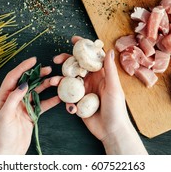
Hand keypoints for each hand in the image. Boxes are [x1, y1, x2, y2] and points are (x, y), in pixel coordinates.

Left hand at [0, 57, 60, 154]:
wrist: (7, 154)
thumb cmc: (0, 136)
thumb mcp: (4, 115)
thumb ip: (13, 98)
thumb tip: (24, 84)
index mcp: (3, 97)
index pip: (13, 78)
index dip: (23, 68)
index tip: (33, 60)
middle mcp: (13, 99)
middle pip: (27, 82)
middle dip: (37, 75)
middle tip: (49, 69)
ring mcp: (23, 107)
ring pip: (36, 92)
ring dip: (46, 86)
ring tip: (56, 81)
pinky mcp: (31, 115)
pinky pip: (43, 105)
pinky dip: (51, 100)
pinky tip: (59, 97)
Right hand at [54, 36, 147, 154]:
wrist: (111, 132)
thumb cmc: (117, 109)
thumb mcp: (114, 88)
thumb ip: (110, 70)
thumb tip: (109, 50)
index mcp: (101, 74)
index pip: (91, 57)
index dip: (83, 47)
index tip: (73, 40)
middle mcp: (91, 81)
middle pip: (76, 67)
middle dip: (65, 62)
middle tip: (55, 60)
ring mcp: (83, 92)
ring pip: (68, 82)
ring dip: (60, 80)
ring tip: (54, 82)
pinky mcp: (77, 104)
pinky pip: (68, 98)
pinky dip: (66, 100)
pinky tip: (71, 107)